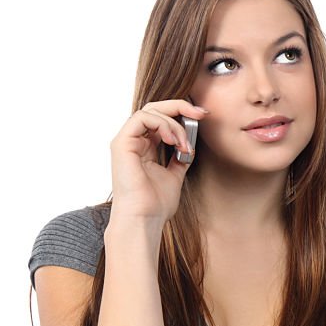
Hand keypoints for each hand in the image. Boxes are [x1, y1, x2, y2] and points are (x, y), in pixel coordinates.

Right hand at [109, 99, 205, 225]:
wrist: (145, 218)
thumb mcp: (175, 175)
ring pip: (150, 111)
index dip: (182, 113)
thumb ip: (179, 158)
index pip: (161, 118)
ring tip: (184, 145)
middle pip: (155, 108)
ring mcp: (126, 141)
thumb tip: (190, 144)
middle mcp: (133, 141)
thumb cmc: (156, 203)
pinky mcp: (122, 143)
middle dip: (180, 107)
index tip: (203, 116)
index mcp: (144, 147)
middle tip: (201, 113)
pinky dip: (162, 125)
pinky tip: (173, 141)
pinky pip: (142, 118)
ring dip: (174, 124)